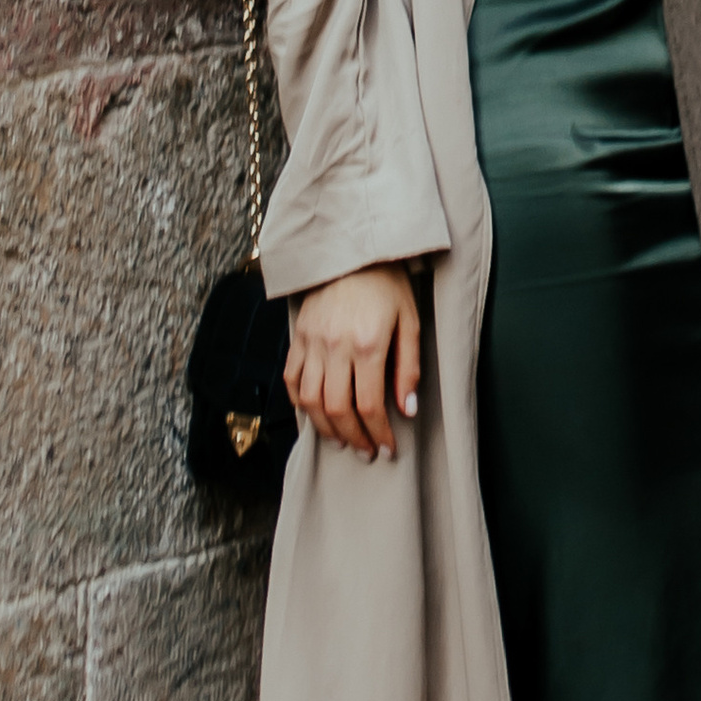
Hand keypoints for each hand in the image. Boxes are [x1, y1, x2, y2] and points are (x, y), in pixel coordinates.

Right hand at [287, 264, 422, 460]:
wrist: (353, 248)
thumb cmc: (387, 284)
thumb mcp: (409, 321)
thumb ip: (408, 368)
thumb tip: (406, 411)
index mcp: (368, 342)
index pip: (369, 405)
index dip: (378, 433)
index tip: (388, 449)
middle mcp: (336, 345)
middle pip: (338, 409)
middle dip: (354, 438)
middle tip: (366, 452)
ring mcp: (313, 340)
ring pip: (310, 401)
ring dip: (326, 428)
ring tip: (342, 440)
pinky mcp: (299, 334)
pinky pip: (291, 379)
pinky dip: (300, 403)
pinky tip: (315, 414)